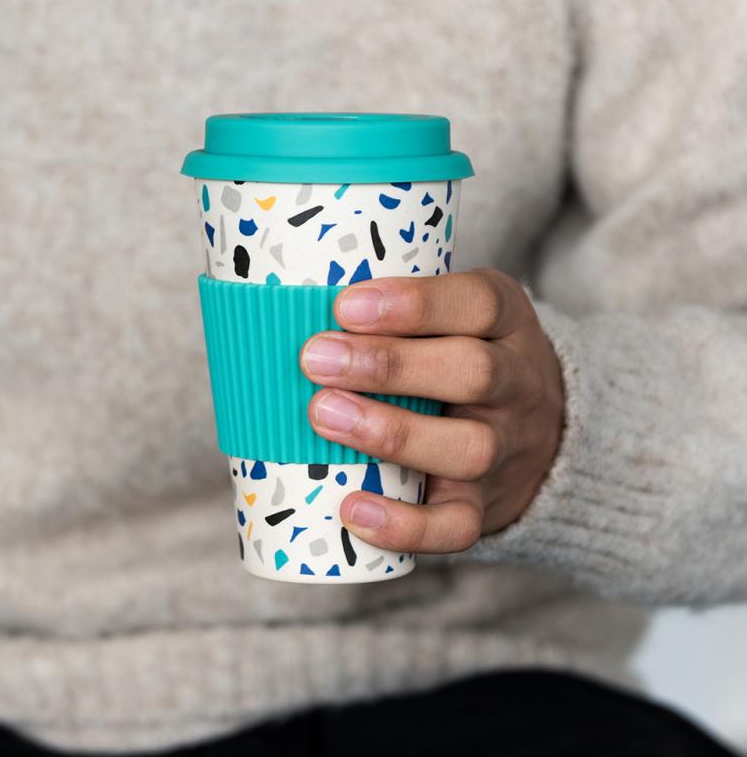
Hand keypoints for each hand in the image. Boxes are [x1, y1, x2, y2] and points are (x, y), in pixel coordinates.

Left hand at [299, 269, 563, 553]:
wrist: (539, 432)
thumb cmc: (464, 357)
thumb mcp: (455, 316)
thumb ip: (399, 311)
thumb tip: (291, 308)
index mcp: (507, 323)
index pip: (480, 304)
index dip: (415, 304)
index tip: (345, 306)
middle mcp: (518, 385)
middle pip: (474, 372)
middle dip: (389, 365)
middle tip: (316, 359)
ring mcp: (505, 449)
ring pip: (468, 448)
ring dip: (392, 433)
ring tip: (323, 415)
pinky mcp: (486, 504)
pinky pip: (459, 525)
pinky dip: (406, 524)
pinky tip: (352, 509)